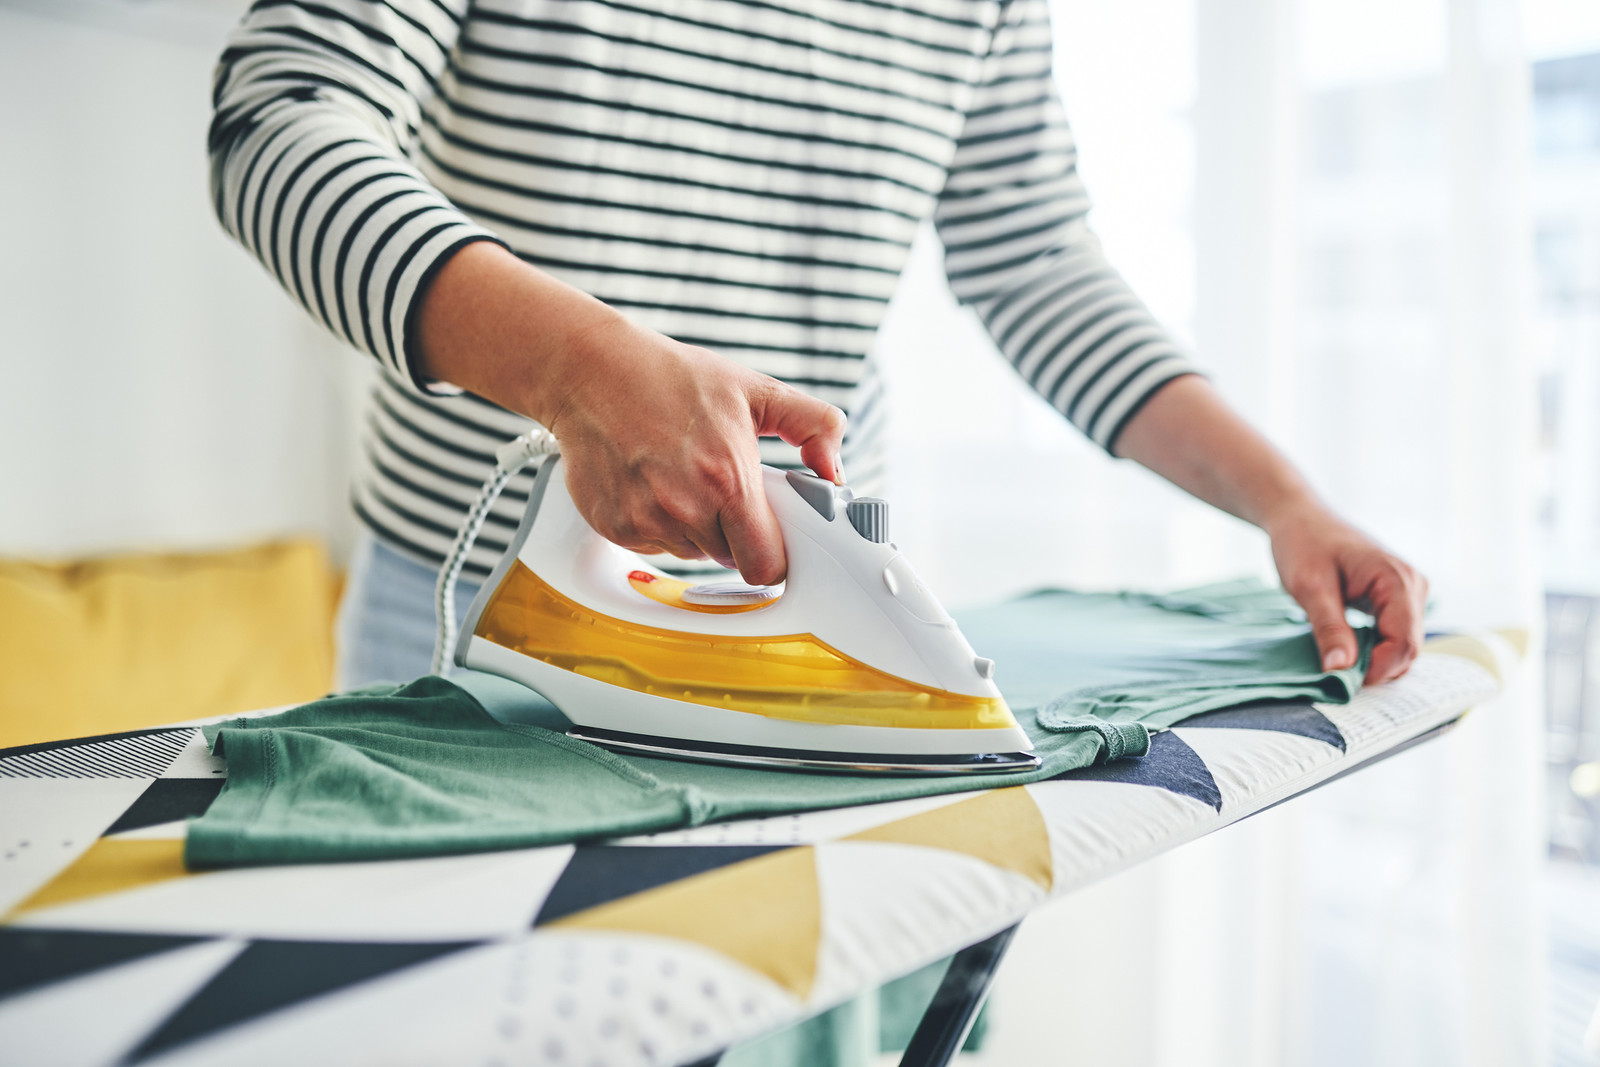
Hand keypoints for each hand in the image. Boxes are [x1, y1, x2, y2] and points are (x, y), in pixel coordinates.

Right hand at [414, 242, 845, 584]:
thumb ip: (813, 425)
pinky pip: (652, 546)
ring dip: (696, 528)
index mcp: (729, 480)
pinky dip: (657, 524)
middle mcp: (686, 507)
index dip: (775, 554)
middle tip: (724, 489)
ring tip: (683, 476)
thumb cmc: (671, 378)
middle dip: (735, 533)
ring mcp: (646, 520)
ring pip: (691, 553)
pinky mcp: (614, 526)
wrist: (592, 371)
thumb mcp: (754, 390)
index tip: (774, 537)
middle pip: (730, 559)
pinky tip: (652, 482)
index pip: (767, 564)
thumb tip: (834, 469)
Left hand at [1265, 499, 1427, 684]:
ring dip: (1376, 660)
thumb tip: (1341, 670)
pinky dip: (1375, 648)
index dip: (1379, 669)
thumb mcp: (1309, 588)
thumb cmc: (1303, 543)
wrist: (1300, 516)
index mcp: (1396, 579)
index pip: (1404, 641)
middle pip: (1409, 646)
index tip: (1345, 683)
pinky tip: (1347, 649)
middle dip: (1378, 668)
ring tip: (1339, 660)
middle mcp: (1412, 585)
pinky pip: (1395, 633)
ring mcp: (1409, 590)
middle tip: (1337, 677)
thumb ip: (1328, 628)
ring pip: (1403, 643)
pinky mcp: (1397, 597)